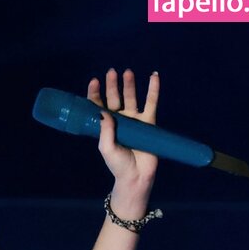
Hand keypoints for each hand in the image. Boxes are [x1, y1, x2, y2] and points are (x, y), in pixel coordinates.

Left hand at [87, 69, 159, 187]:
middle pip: (115, 98)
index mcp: (106, 126)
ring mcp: (134, 120)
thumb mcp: (107, 148)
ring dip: (129, 85)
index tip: (94, 81)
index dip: (96, 94)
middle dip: (112, 85)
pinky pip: (151, 103)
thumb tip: (103, 112)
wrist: (136, 177)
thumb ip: (105, 131)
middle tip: (111, 72)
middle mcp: (120, 121)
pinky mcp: (148, 123)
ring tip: (127, 73)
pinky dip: (153, 90)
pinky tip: (154, 76)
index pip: (99, 106)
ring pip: (131, 98)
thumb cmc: (118, 165)